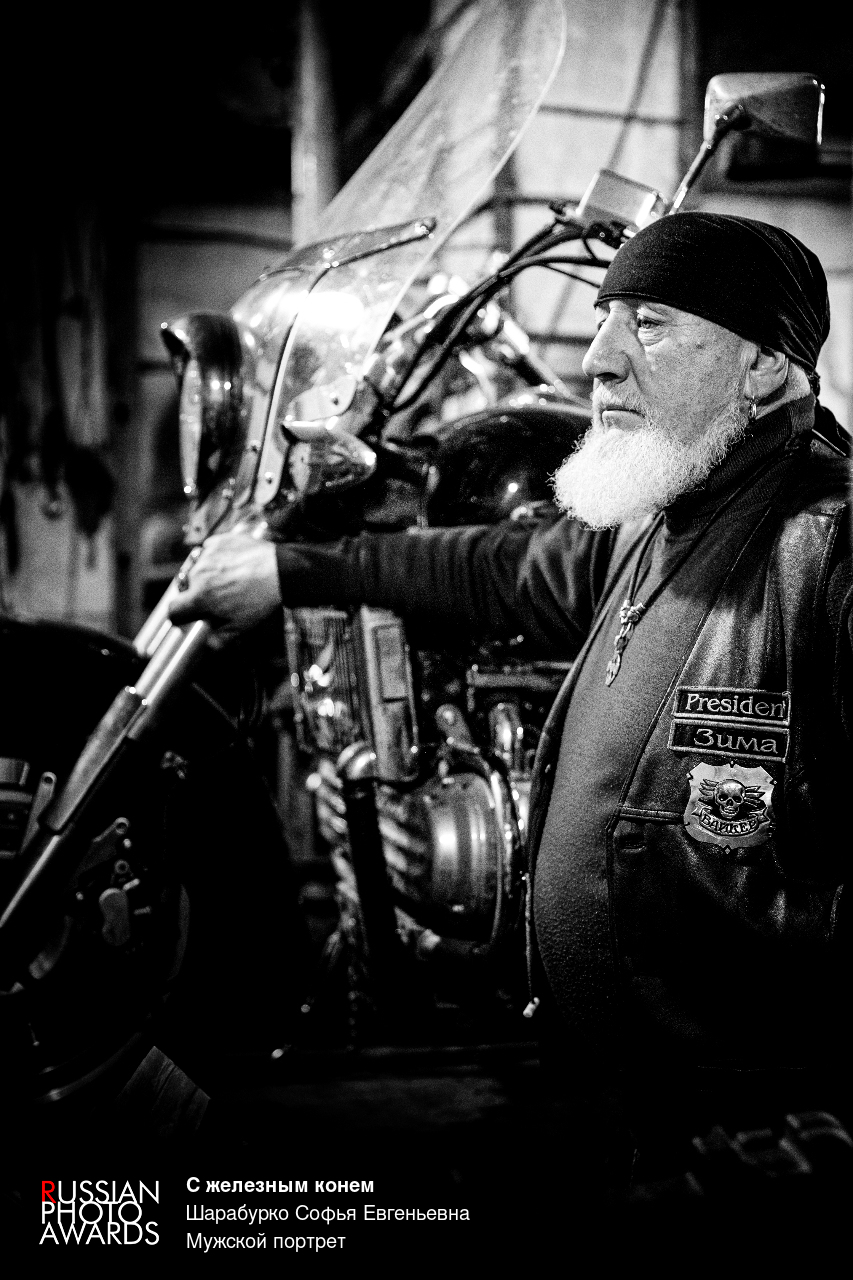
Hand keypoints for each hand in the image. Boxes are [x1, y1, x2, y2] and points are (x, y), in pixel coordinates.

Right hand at [167, 529, 281, 637]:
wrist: (280, 572)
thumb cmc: (261, 599)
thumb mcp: (240, 627)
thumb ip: (218, 640)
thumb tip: (208, 644)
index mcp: (200, 598)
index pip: (173, 609)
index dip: (179, 615)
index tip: (187, 614)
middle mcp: (199, 574)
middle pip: (185, 588)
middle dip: (195, 593)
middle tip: (215, 596)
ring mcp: (207, 555)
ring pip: (195, 568)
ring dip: (204, 574)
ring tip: (226, 579)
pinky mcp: (217, 541)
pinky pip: (207, 551)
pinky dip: (214, 557)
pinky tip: (230, 564)